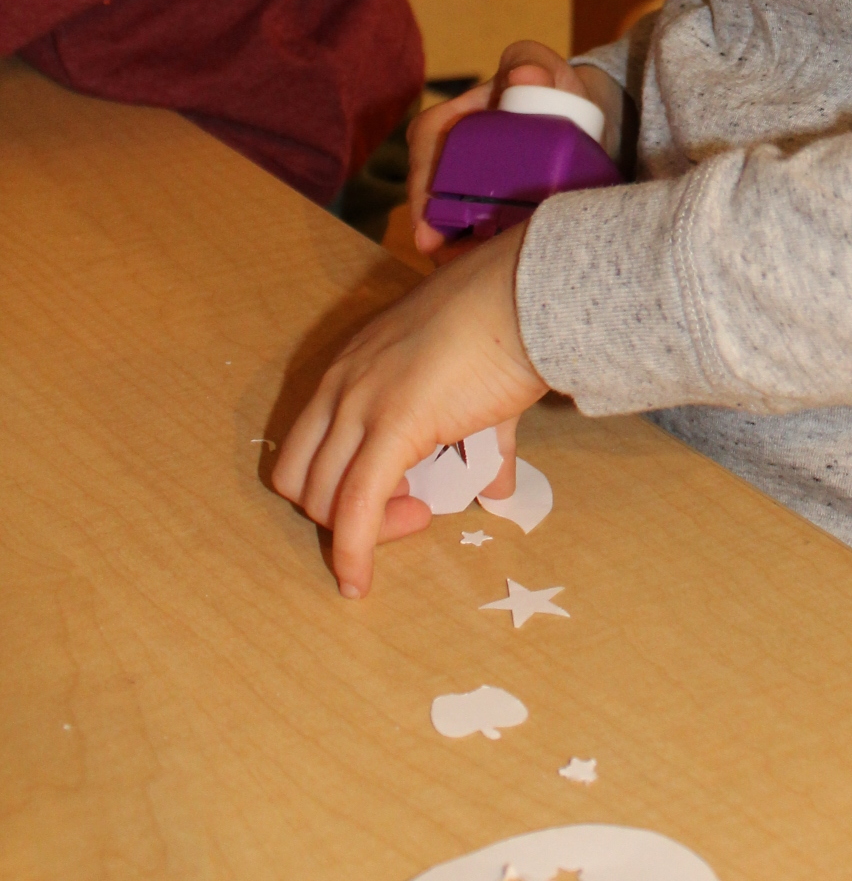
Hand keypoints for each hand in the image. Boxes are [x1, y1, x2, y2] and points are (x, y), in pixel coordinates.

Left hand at [271, 225, 549, 596]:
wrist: (523, 298)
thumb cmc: (505, 325)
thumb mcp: (475, 384)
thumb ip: (481, 440)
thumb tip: (500, 487)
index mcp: (353, 366)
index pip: (309, 444)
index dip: (336, 483)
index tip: (395, 490)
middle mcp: (342, 384)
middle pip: (300, 476)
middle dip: (341, 512)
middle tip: (410, 508)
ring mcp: (361, 404)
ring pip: (321, 497)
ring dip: (361, 530)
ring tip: (418, 517)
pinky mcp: (391, 428)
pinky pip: (355, 508)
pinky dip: (353, 552)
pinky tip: (360, 582)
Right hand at [407, 42, 625, 254]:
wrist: (581, 120)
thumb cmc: (551, 88)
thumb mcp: (542, 67)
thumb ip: (532, 62)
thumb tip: (522, 78)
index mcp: (448, 121)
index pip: (425, 149)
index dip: (422, 187)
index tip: (428, 225)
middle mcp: (445, 158)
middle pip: (427, 199)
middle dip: (431, 232)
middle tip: (444, 260)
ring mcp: (462, 188)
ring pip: (446, 225)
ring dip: (453, 251)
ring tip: (467, 274)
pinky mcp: (484, 213)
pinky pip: (471, 239)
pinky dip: (475, 257)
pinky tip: (486, 275)